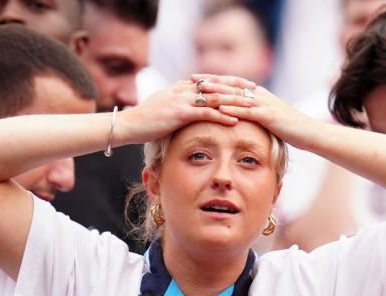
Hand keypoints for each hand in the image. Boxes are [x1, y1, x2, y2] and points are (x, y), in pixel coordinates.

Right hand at [118, 75, 257, 144]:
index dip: (229, 82)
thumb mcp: (165, 108)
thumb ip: (179, 105)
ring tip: (251, 105)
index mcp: (182, 87)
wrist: (130, 125)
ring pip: (214, 98)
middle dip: (237, 88)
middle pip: (217, 86)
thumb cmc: (146, 120)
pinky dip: (222, 116)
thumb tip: (190, 110)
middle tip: (255, 90)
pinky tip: (235, 120)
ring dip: (234, 101)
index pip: (211, 81)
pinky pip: (205, 113)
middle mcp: (183, 89)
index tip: (245, 85)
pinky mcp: (180, 113)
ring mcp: (182, 100)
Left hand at [194, 75, 320, 147]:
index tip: (197, 78)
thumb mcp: (270, 118)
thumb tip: (242, 118)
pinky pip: (248, 112)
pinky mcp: (269, 116)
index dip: (215, 80)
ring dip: (217, 94)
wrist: (310, 132)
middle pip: (231, 86)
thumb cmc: (290, 129)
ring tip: (201, 92)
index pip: (233, 83)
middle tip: (192, 80)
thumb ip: (256, 114)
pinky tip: (219, 110)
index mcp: (259, 94)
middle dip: (211, 82)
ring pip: (236, 97)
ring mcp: (265, 104)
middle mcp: (260, 95)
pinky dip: (233, 110)